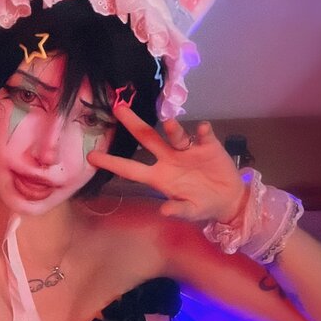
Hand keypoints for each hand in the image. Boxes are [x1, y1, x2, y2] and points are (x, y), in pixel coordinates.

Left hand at [88, 106, 247, 223]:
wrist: (228, 199)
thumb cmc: (202, 204)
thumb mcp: (190, 211)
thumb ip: (179, 210)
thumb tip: (164, 210)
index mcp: (159, 177)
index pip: (130, 169)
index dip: (112, 163)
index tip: (91, 157)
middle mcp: (168, 159)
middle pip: (147, 138)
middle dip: (133, 124)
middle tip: (118, 108)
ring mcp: (187, 151)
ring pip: (175, 136)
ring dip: (173, 129)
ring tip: (169, 122)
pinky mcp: (207, 146)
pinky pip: (203, 137)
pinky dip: (203, 132)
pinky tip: (203, 129)